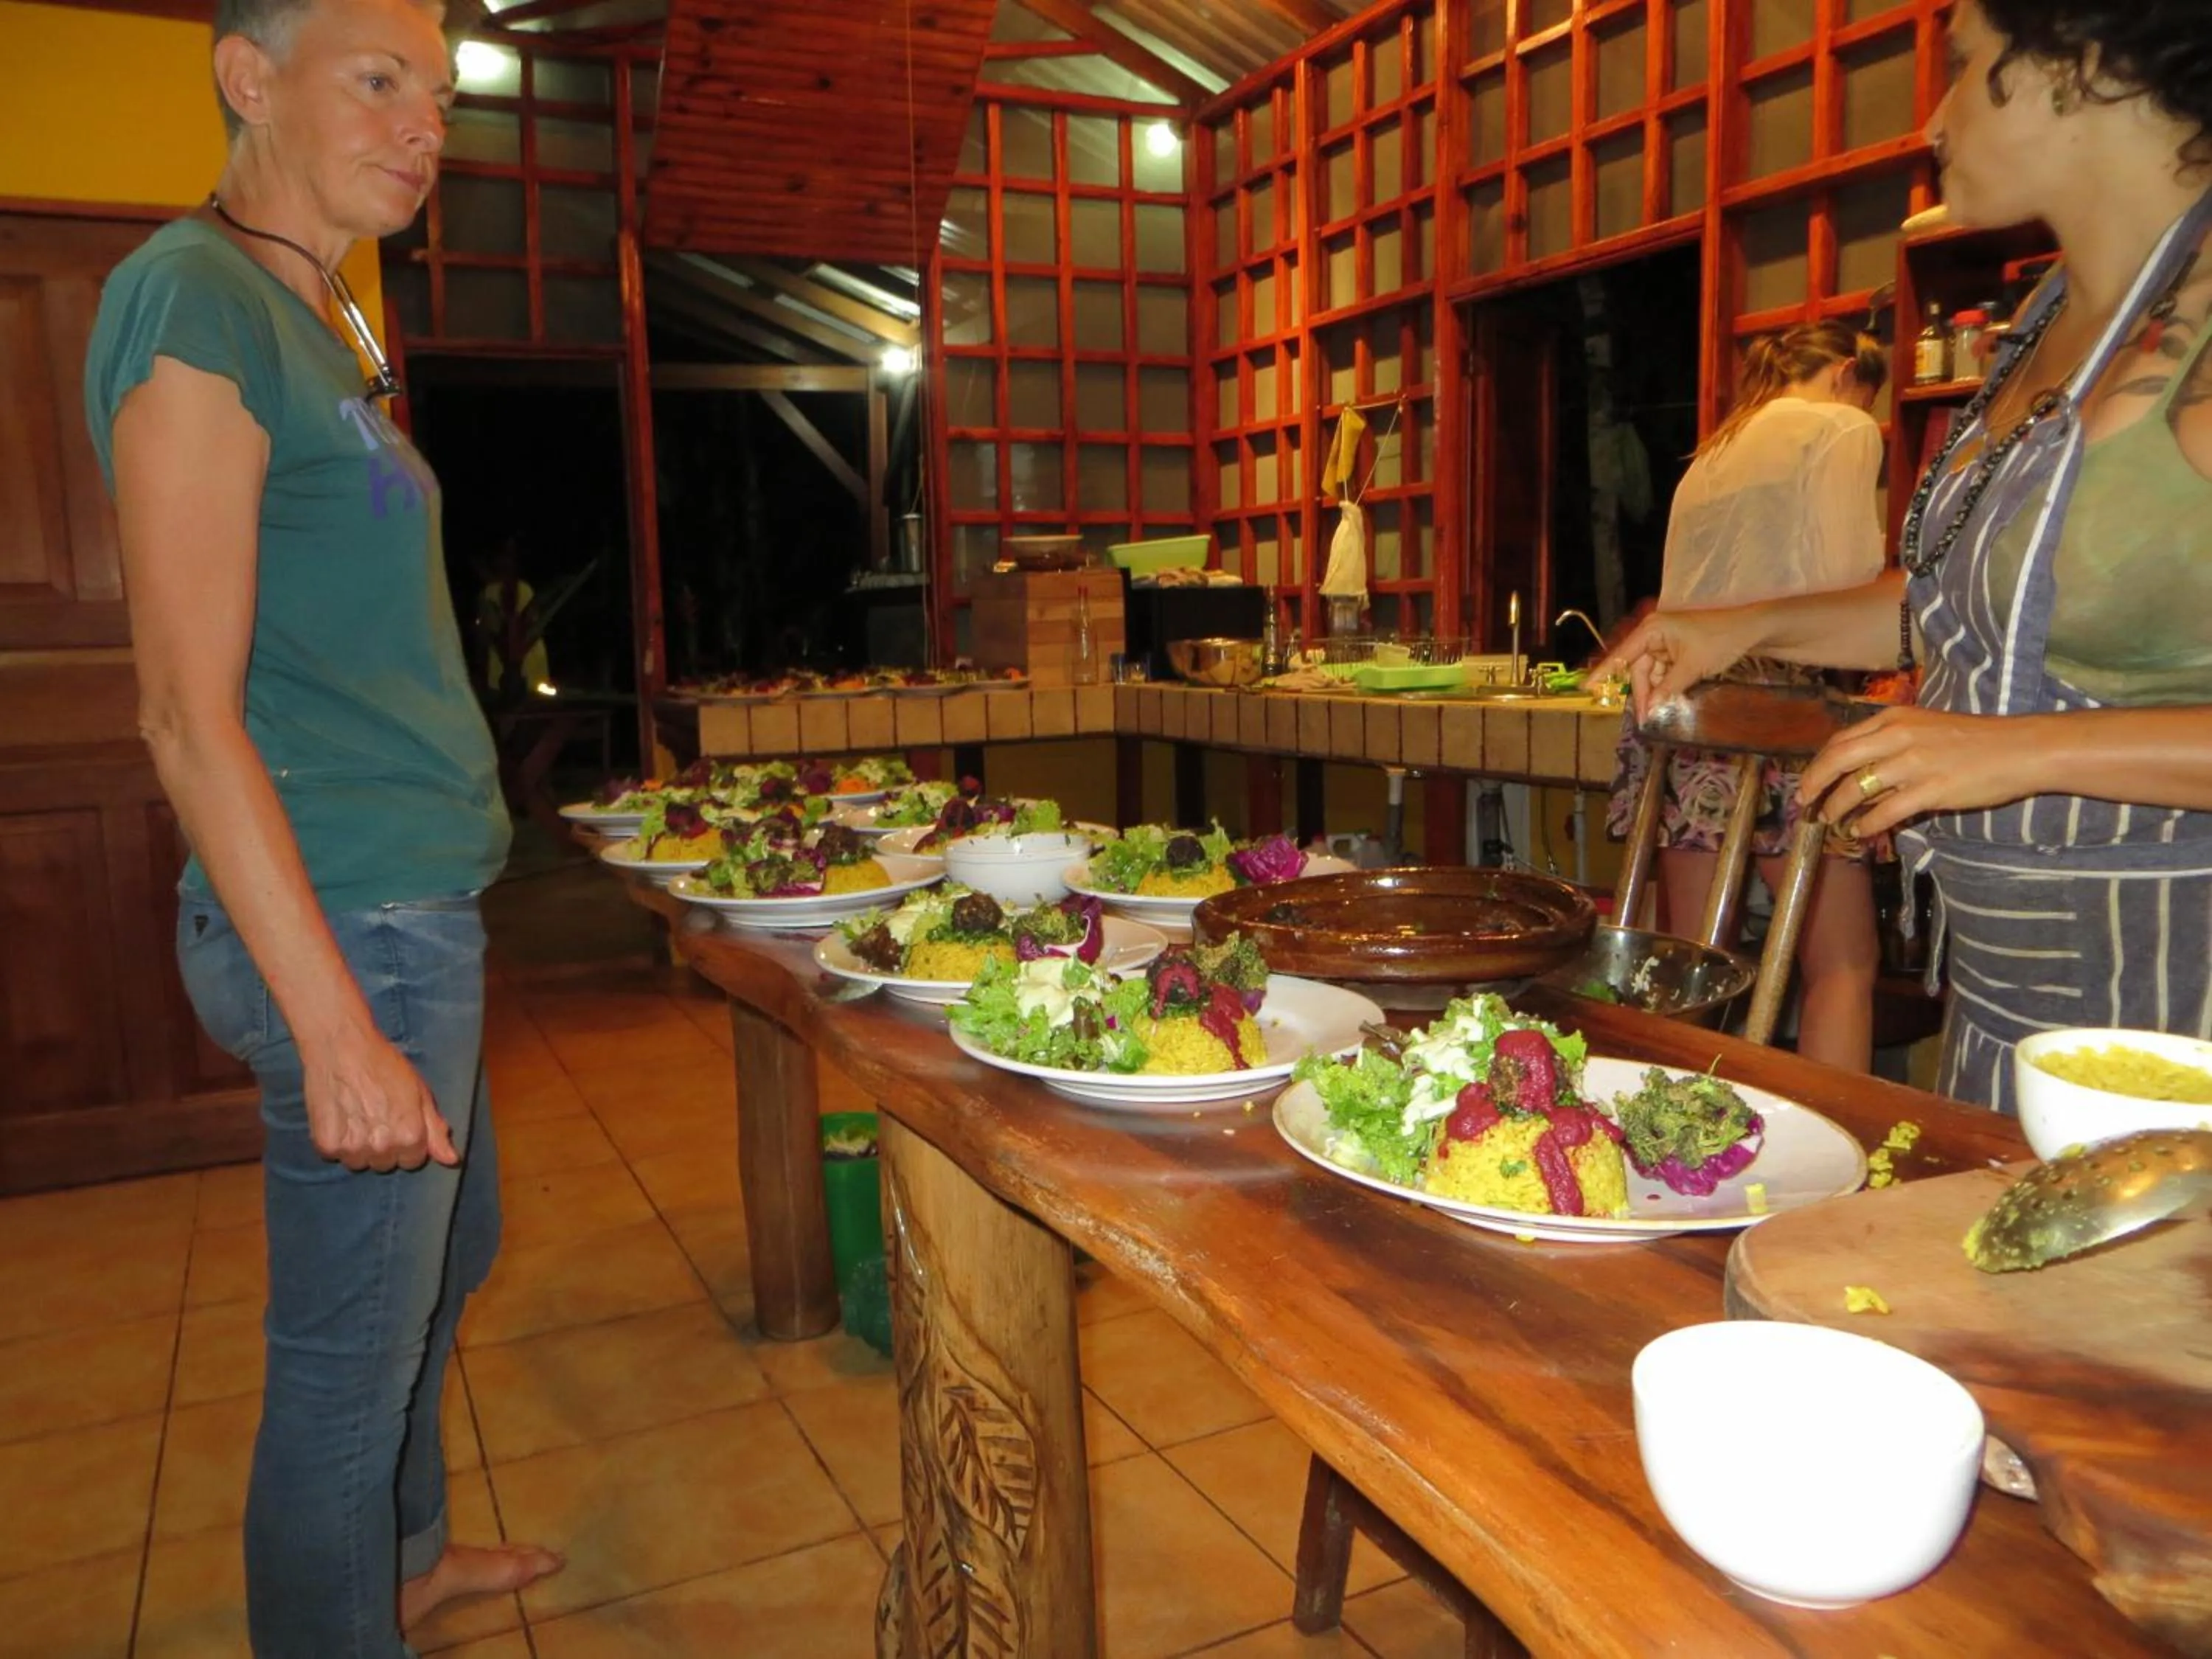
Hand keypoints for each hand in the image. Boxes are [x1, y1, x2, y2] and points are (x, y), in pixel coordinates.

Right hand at [300, 1022, 458, 1172]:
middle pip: (386, 1164)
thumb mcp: (420, 1092)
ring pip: (360, 1163)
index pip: (412, 1161)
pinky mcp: (326, 1144)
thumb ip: (436, 1129)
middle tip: (376, 1116)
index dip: (407, 1141)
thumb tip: (451, 1160)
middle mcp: (382, 1147)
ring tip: (356, 1116)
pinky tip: (339, 1117)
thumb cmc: (384, 1065)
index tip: (398, 1122)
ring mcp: (352, 1148)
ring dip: (359, 1147)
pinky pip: (335, 1155)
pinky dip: (336, 1141)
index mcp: (410, 1136)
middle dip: (384, 1145)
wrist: (341, 1046)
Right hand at [1591, 606, 1758, 720]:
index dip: (1603, 674)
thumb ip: (1668, 688)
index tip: (1586, 689)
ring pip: (1651, 675)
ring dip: (1657, 694)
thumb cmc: (1720, 638)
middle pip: (1638, 670)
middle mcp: (1654, 635)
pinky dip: (1667, 688)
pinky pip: (1664, 674)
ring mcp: (1665, 644)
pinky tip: (1670, 702)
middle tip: (1647, 719)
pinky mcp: (1676, 652)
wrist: (1751, 630)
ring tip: (1661, 714)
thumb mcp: (1692, 666)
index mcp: (1652, 630)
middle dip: (1644, 694)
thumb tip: (1651, 710)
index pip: (1621, 655)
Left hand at [1798, 707, 2043, 837]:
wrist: (2021, 749)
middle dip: (1814, 784)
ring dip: (1837, 808)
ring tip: (1831, 820)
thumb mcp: (1927, 728)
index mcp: (1895, 717)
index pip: (1841, 740)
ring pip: (1856, 788)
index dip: (1818, 763)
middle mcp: (1899, 736)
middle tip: (1804, 803)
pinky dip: (1867, 824)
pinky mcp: (1931, 790)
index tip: (1808, 781)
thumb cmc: (1976, 740)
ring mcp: (1914, 763)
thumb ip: (1892, 744)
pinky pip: (1885, 811)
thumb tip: (1860, 773)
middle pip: (1838, 760)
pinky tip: (1860, 831)